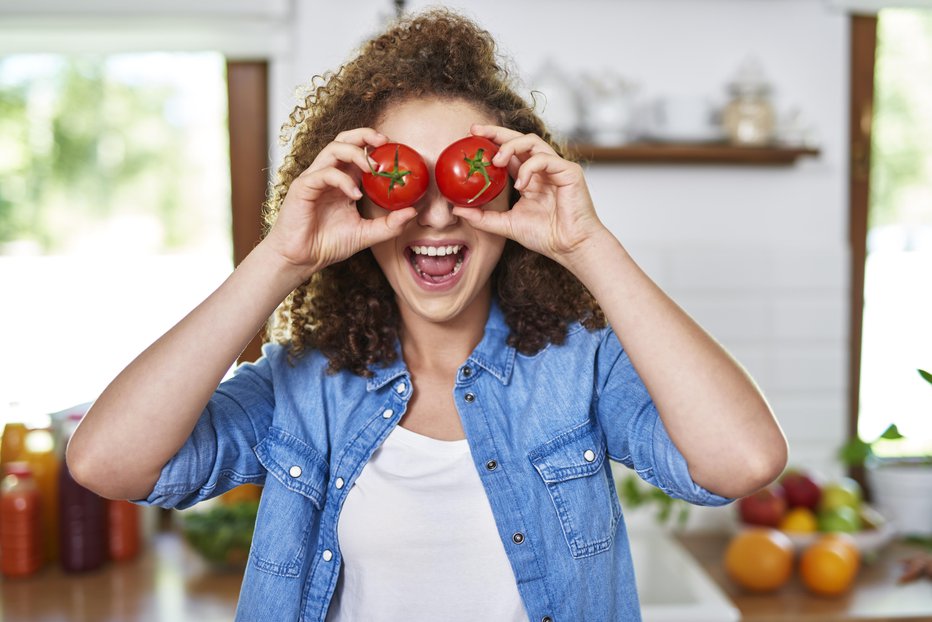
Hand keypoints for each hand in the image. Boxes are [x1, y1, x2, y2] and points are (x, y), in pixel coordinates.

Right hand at [262, 128, 415, 280]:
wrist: (301, 259)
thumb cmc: (328, 244)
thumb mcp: (366, 234)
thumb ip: (389, 224)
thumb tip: (413, 212)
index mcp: (343, 180)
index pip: (358, 151)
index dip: (376, 145)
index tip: (397, 150)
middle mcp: (328, 174)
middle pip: (344, 140)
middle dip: (366, 135)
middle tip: (386, 142)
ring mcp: (315, 178)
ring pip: (334, 149)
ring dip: (356, 153)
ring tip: (373, 169)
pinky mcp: (303, 187)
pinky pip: (324, 174)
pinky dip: (343, 180)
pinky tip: (355, 195)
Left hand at [452, 125, 607, 266]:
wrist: (569, 247)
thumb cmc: (546, 236)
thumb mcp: (506, 225)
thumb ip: (482, 217)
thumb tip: (456, 209)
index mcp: (529, 177)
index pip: (509, 152)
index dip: (491, 141)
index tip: (470, 136)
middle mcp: (542, 169)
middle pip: (518, 139)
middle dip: (496, 132)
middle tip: (475, 132)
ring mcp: (556, 168)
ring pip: (532, 142)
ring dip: (511, 147)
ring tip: (496, 161)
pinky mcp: (569, 171)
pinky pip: (545, 159)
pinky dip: (529, 168)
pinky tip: (522, 184)